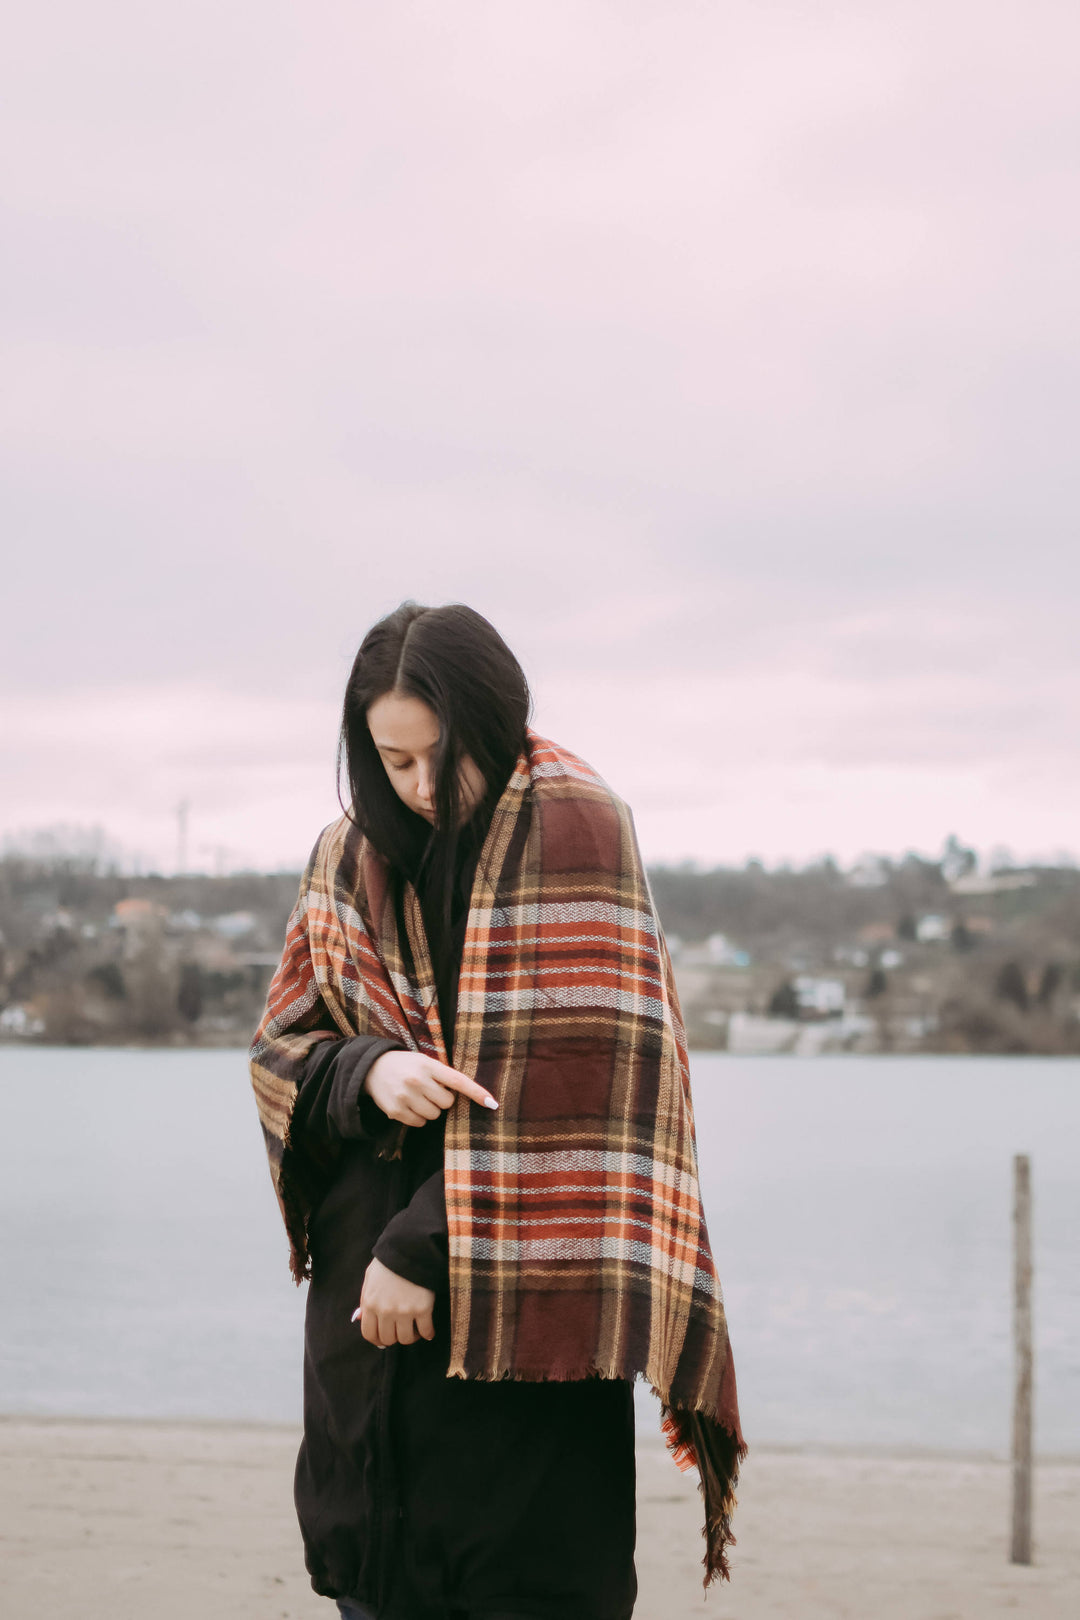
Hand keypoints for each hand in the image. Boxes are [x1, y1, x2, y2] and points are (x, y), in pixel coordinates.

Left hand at [352, 1257, 435, 1345]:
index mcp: (370, 1303)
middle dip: (395, 1338)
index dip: (377, 1340)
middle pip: (388, 1339)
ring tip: (415, 1329)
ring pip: (406, 1339)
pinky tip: (428, 1330)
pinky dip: (428, 1333)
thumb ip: (365, 1299)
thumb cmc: (390, 1262)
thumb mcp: (370, 1278)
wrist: (412, 1247)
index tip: (385, 1339)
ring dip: (411, 1337)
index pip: (369, 1334)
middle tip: (401, 1331)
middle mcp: (386, 1311)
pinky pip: (426, 1331)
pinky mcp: (423, 1308)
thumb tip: (359, 1318)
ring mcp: (404, 1311)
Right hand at [364, 1050, 497, 1127]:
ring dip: (430, 1109)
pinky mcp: (395, 1111)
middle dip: (442, 1099)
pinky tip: (408, 1105)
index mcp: (428, 1065)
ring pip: (434, 1115)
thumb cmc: (406, 1065)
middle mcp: (417, 1080)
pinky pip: (419, 1123)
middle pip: (447, 1103)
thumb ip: (443, 1075)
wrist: (372, 1068)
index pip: (457, 1080)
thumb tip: (466, 1095)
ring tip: (417, 1096)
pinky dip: (417, 1117)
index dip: (476, 1092)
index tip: (492, 1103)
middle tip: (429, 1090)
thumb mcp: (424, 1061)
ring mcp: (405, 1097)